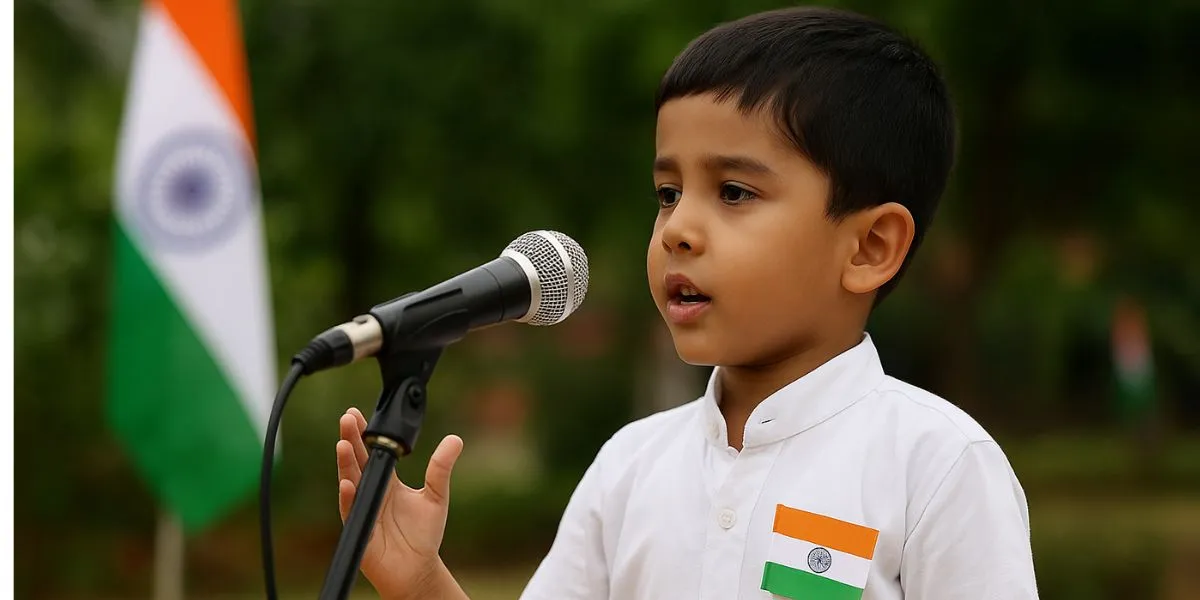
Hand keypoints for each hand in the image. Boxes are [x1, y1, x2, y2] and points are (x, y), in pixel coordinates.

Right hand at [336, 407, 464, 598]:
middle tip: (346, 419)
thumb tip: (455, 439)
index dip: (364, 433)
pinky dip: (350, 498)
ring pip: (351, 482)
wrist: (418, 568)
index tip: (356, 413)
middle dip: (351, 440)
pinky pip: (352, 512)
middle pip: (358, 461)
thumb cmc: (424, 534)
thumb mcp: (436, 495)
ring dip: (346, 464)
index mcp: (388, 482)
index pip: (373, 452)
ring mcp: (363, 510)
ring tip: (342, 444)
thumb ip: (441, 468)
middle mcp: (372, 492)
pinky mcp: (360, 530)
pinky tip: (348, 483)